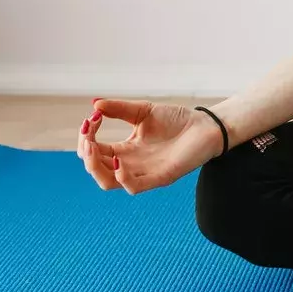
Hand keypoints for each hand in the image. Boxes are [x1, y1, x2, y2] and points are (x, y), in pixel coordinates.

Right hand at [75, 98, 223, 193]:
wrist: (206, 125)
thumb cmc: (177, 120)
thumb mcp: (144, 111)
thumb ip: (120, 109)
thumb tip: (94, 104)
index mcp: (125, 150)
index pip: (95, 152)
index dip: (87, 138)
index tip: (91, 118)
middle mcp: (131, 164)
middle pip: (96, 169)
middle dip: (86, 152)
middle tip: (89, 132)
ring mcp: (144, 173)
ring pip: (108, 182)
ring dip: (95, 167)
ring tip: (94, 146)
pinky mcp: (160, 177)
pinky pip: (134, 187)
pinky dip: (122, 178)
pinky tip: (119, 161)